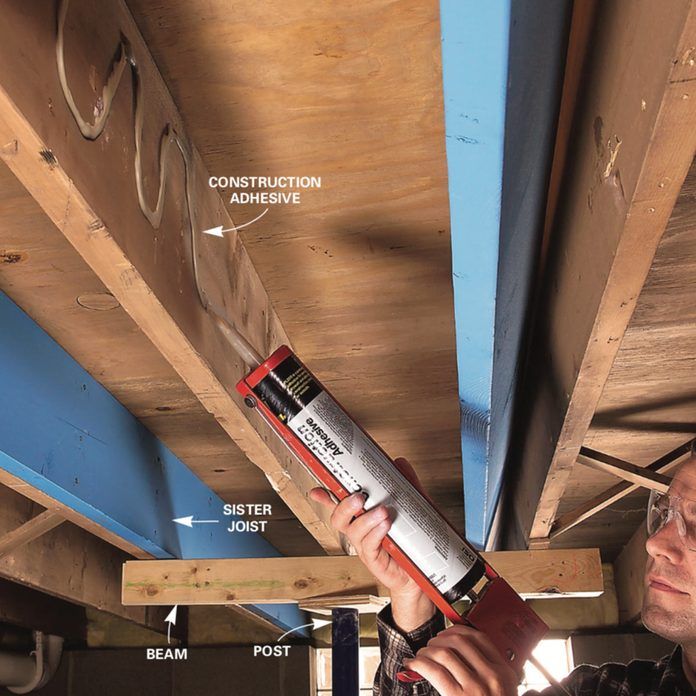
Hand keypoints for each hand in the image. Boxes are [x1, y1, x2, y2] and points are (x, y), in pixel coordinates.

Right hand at [309, 457, 434, 630]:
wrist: (418, 573)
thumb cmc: (410, 540)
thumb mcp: (411, 506)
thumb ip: (406, 484)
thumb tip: (400, 463)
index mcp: (362, 517)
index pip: (339, 504)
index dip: (325, 496)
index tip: (317, 489)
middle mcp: (359, 532)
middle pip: (339, 517)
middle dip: (344, 505)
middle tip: (359, 496)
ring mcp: (364, 547)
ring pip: (353, 531)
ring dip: (366, 519)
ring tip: (382, 511)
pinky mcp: (374, 560)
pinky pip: (369, 546)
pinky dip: (375, 534)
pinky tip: (385, 526)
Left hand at [403, 625, 519, 695]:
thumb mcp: (501, 691)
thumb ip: (488, 670)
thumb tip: (457, 648)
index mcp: (504, 672)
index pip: (478, 637)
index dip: (457, 630)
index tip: (446, 634)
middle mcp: (492, 676)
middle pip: (458, 641)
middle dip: (438, 639)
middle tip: (429, 646)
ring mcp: (476, 687)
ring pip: (443, 652)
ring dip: (426, 651)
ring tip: (420, 657)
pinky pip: (434, 670)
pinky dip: (419, 664)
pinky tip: (413, 666)